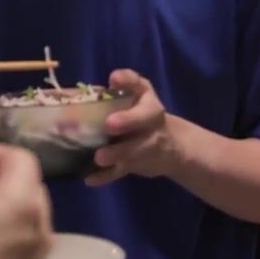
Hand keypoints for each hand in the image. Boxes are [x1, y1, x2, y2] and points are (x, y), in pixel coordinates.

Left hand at [85, 69, 182, 186]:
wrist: (170, 146)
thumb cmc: (141, 114)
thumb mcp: (136, 95)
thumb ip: (120, 87)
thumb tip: (92, 83)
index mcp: (147, 101)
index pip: (141, 86)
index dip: (128, 81)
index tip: (114, 79)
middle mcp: (150, 122)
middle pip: (142, 119)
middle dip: (128, 121)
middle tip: (110, 124)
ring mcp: (145, 146)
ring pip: (132, 150)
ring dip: (116, 154)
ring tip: (99, 157)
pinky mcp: (135, 165)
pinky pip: (120, 172)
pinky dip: (105, 177)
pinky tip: (89, 179)